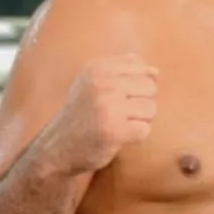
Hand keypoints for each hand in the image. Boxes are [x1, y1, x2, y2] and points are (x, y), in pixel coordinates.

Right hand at [46, 55, 158, 173]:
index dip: (136, 85)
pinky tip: (119, 137)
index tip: (118, 97)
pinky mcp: (114, 130)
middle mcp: (102, 83)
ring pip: (151, 109)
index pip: (140, 66)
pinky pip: (145, 130)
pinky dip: (136, 137)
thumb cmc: (82, 114)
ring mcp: (108, 106)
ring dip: (139, 121)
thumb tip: (155, 71)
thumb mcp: (93, 83)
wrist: (58, 147)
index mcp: (97, 68)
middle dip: (141, 103)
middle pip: (150, 87)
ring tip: (119, 125)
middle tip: (119, 114)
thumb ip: (123, 72)